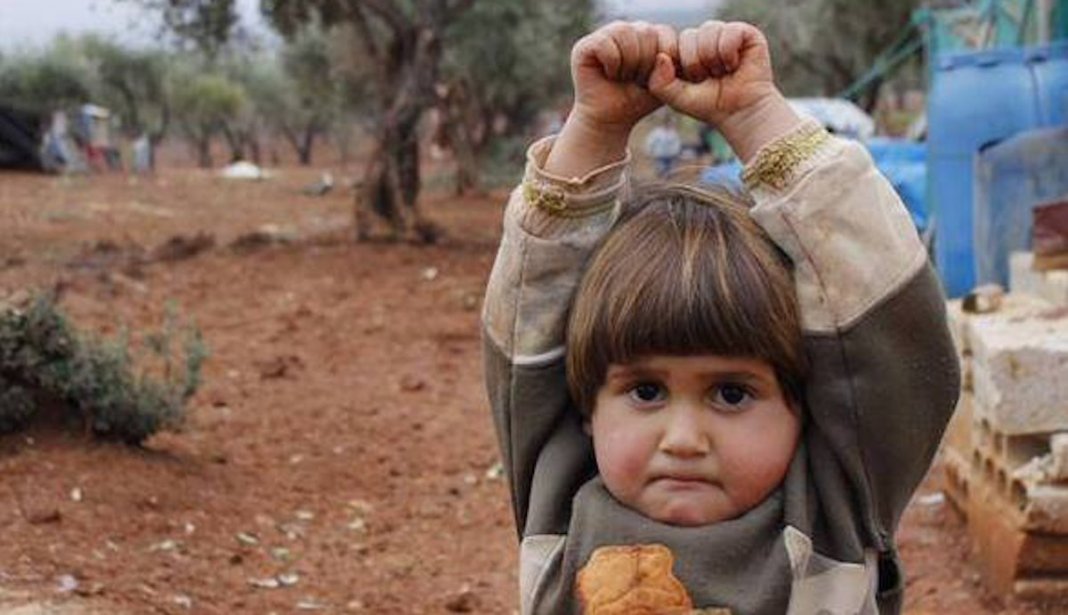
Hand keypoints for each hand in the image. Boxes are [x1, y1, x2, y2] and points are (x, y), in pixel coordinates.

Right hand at [568, 21, 677, 135]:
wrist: (610, 120)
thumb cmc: (637, 100)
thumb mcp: (663, 84)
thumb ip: (670, 68)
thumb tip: (662, 57)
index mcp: (648, 34)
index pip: (665, 32)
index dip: (664, 59)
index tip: (654, 79)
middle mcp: (627, 30)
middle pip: (646, 31)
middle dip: (645, 63)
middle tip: (635, 79)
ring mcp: (605, 35)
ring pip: (625, 32)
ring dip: (628, 63)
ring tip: (623, 76)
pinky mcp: (585, 46)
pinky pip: (605, 44)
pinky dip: (611, 64)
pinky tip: (609, 74)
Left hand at [648, 21, 801, 160]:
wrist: (741, 113)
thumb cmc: (710, 105)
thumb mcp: (677, 98)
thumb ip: (660, 83)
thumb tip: (661, 56)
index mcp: (688, 49)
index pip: (674, 42)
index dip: (683, 65)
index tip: (695, 82)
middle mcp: (706, 38)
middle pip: (689, 36)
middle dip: (697, 63)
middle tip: (711, 77)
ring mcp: (725, 33)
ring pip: (708, 31)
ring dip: (713, 59)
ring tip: (723, 71)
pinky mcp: (746, 33)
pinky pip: (729, 32)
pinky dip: (729, 53)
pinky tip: (735, 65)